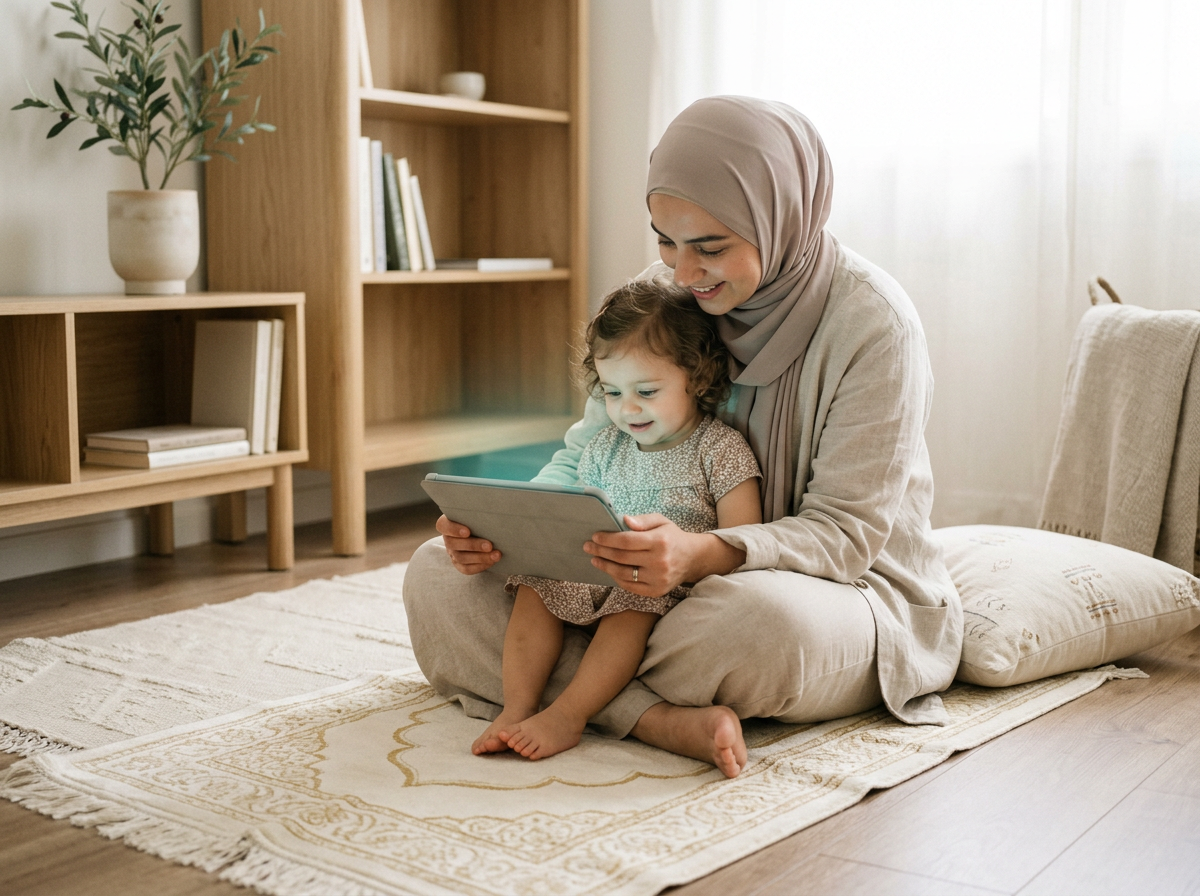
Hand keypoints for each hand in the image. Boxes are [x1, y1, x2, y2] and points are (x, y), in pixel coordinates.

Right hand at [435, 515, 500, 574]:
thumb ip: (478, 511)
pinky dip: (480, 566)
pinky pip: (466, 569)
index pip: (443, 525)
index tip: (467, 531)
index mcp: (447, 523)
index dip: (453, 529)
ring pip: (461, 558)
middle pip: (454, 544)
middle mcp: (448, 538)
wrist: (482, 531)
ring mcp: (452, 553)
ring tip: (496, 555)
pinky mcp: (459, 564)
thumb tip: (494, 507)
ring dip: (480, 557)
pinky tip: (492, 561)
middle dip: (473, 545)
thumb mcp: (476, 512)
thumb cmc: (478, 518)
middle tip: (489, 545)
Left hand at [585, 513, 741, 596]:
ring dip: (605, 566)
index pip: (627, 541)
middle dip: (601, 551)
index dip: (608, 539)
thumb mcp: (661, 521)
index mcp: (660, 541)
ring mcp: (658, 578)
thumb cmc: (672, 537)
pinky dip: (617, 578)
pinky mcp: (656, 591)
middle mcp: (659, 561)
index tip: (595, 536)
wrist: (693, 559)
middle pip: (622, 557)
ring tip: (595, 559)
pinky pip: (631, 586)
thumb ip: (642, 520)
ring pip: (624, 574)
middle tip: (588, 546)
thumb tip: (623, 520)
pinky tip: (609, 570)